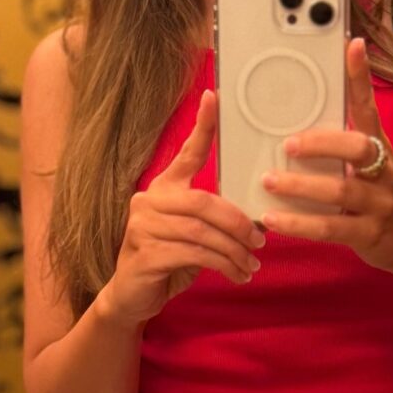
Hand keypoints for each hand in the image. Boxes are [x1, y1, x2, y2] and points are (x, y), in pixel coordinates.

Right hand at [100, 91, 264, 327]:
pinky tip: (237, 275)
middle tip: (260, 241)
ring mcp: (143, 226)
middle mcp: (149, 200)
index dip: (202, 125)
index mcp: (164, 187)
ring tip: (252, 265)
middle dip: (237, 222)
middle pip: (204, 202)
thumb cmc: (169, 259)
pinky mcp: (144, 254)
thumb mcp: (193, 233)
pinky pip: (194, 254)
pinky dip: (222, 265)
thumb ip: (213, 218)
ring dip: (234, 251)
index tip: (213, 96)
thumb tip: (257, 217)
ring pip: (202, 232)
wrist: (133, 296)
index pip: (187, 152)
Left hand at [260, 38, 392, 275]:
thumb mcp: (365, 163)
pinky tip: (273, 219)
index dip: (361, 77)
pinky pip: (330, 227)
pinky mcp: (367, 233)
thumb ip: (337, 142)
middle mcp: (382, 170)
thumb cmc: (376, 192)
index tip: (352, 46)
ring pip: (340, 190)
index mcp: (377, 146)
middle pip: (358, 147)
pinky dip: (299, 224)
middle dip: (322, 142)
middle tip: (288, 143)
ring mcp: (378, 203)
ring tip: (268, 181)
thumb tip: (291, 119)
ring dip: (301, 185)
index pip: (368, 106)